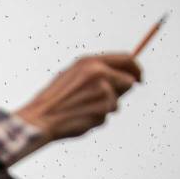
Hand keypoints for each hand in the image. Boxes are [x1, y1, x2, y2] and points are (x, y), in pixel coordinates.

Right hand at [15, 53, 141, 145]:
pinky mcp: (103, 106)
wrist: (40, 117)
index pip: (126, 59)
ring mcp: (102, 89)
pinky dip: (97, 119)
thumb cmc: (54, 101)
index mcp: (89, 61)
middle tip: (111, 101)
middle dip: (123, 92)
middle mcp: (99, 71)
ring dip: (105, 109)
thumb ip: (96, 75)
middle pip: (128, 81)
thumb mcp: (73, 78)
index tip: (138, 78)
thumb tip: (126, 80)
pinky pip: (108, 115)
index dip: (136, 69)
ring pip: (116, 102)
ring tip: (82, 111)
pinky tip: (80, 118)